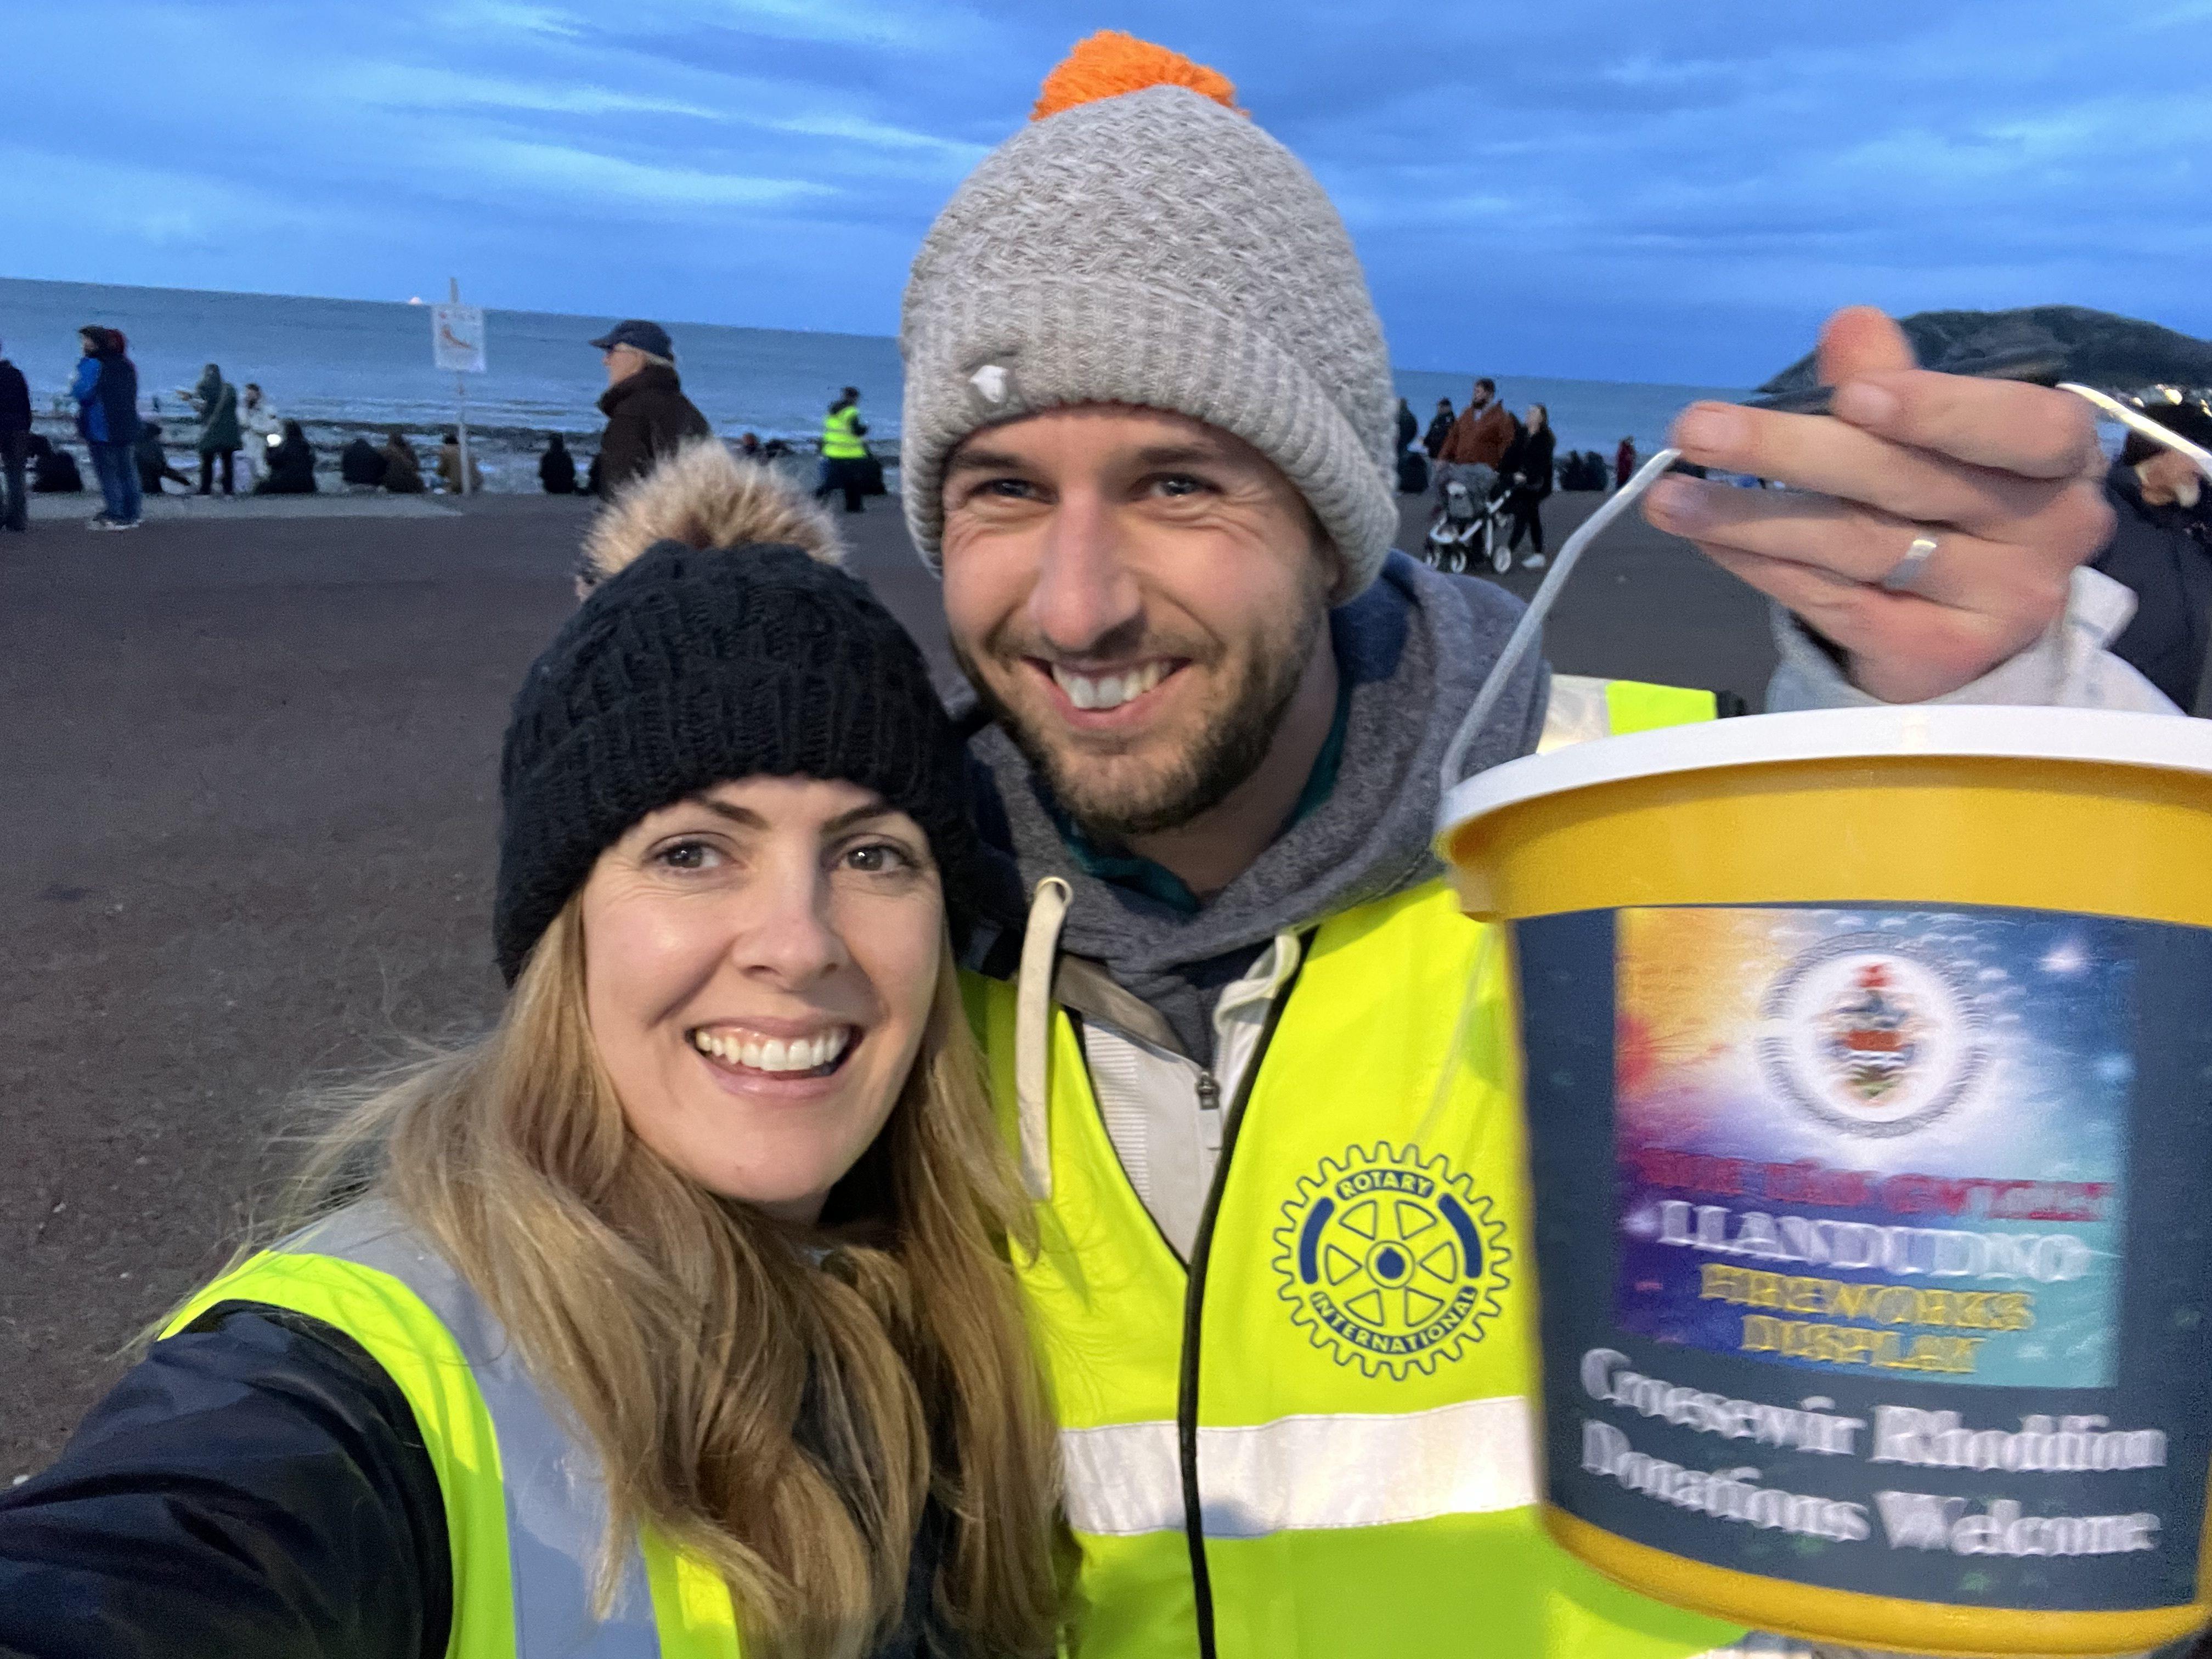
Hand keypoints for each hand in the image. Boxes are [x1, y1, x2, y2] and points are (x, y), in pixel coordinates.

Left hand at [1642, 306, 2111, 701]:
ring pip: (1859, 546)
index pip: (2020, 428)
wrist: (1976, 624)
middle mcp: (2046, 534)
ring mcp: (1998, 605)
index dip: (1939, 410)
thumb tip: (1849, 326)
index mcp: (2058, 459)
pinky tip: (1709, 538)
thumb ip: (1891, 381)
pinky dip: (1763, 568)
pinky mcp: (1938, 658)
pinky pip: (1835, 603)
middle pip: (1908, 484)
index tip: (1851, 395)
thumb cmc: (1955, 505)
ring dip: (1751, 517)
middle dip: (1791, 453)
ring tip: (1670, 495)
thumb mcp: (1938, 437)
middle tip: (1696, 429)